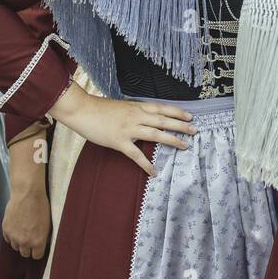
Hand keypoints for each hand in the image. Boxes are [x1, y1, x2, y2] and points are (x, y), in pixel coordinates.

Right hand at [2, 185, 50, 259]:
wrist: (28, 194)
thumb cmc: (41, 206)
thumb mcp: (48, 224)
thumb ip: (43, 238)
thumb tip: (42, 244)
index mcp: (37, 242)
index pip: (36, 256)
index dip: (38, 251)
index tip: (38, 247)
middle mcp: (25, 242)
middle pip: (25, 253)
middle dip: (28, 248)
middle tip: (30, 238)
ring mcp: (13, 236)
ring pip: (16, 247)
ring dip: (19, 242)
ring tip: (23, 231)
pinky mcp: (5, 229)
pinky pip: (8, 239)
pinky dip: (11, 235)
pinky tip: (17, 227)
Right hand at [57, 86, 197, 175]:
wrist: (82, 110)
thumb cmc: (100, 108)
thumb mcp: (122, 106)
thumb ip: (135, 112)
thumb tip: (146, 117)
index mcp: (137, 107)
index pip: (162, 108)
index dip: (177, 111)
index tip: (190, 115)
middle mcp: (137, 116)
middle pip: (164, 120)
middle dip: (181, 125)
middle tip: (195, 130)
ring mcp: (129, 129)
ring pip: (156, 134)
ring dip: (172, 140)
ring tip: (185, 146)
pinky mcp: (119, 141)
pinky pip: (136, 155)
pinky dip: (146, 164)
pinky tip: (154, 172)